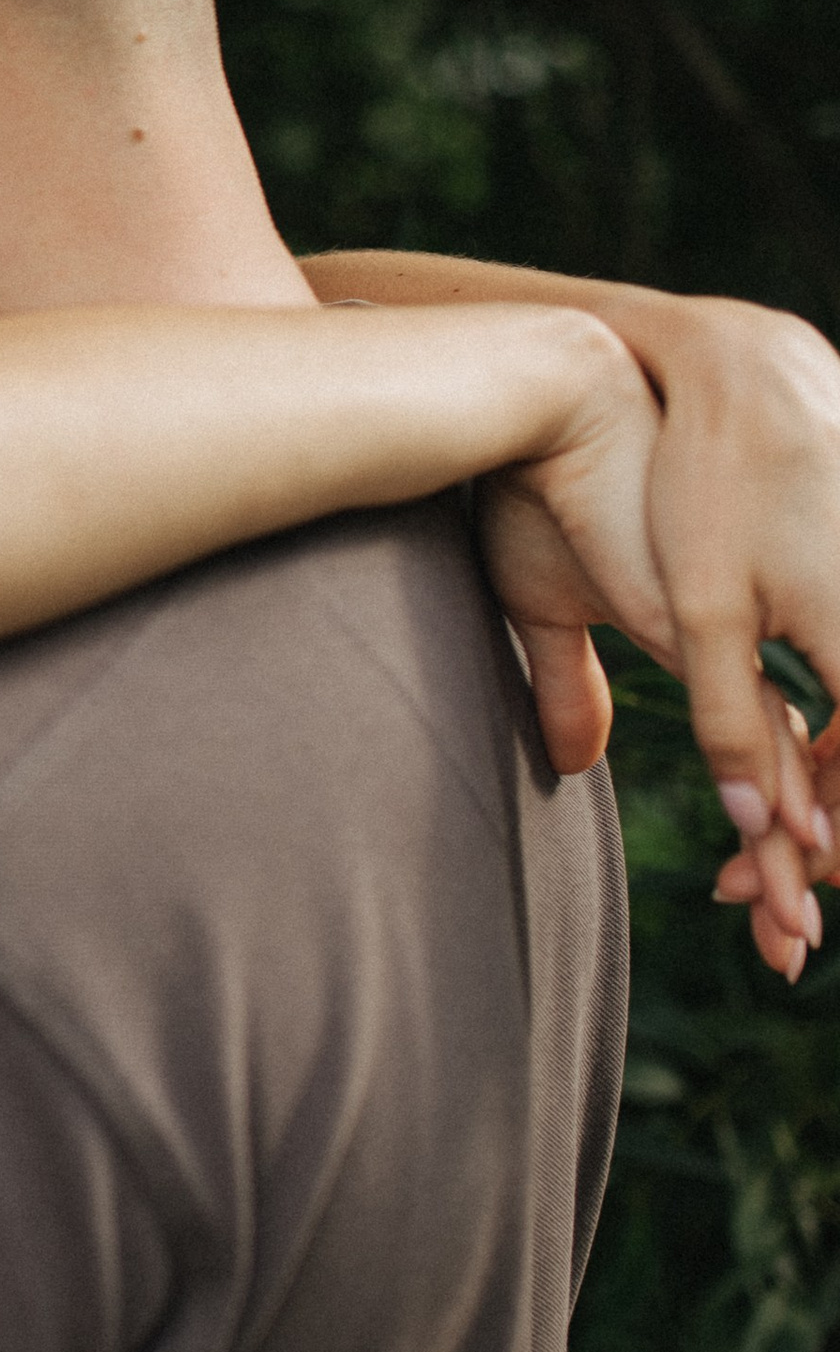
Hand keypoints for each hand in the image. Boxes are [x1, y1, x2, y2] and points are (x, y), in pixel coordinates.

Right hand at [479, 309, 825, 979]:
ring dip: (787, 865)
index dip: (781, 830)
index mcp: (726, 633)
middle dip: (800, 868)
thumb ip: (568, 683)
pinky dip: (770, 812)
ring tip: (788, 940)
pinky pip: (756, 738)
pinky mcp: (708, 627)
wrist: (553, 403)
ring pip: (794, 774)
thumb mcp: (549, 605)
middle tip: (790, 948)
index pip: (780, 751)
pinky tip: (783, 859)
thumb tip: (568, 755)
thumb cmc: (545, 490)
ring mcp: (736, 637)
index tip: (774, 904)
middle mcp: (748, 641)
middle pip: (804, 777)